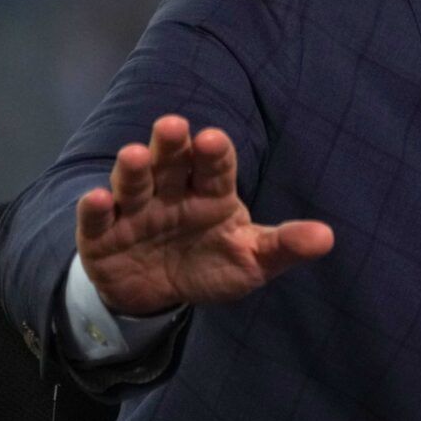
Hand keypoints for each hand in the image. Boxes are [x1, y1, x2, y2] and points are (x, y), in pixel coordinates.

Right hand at [75, 114, 333, 315]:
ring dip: (133, 169)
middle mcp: (172, 192)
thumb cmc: (212, 265)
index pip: (215, 166)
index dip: (213, 152)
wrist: (161, 295)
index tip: (213, 140)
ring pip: (133, 183)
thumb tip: (327, 238)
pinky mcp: (103, 237)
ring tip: (135, 155)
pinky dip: (94, 210)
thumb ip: (284, 246)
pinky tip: (96, 198)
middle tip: (173, 125)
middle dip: (171, 144)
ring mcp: (135, 211)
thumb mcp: (252, 260)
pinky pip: (97, 220)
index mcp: (212, 192)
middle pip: (172, 162)